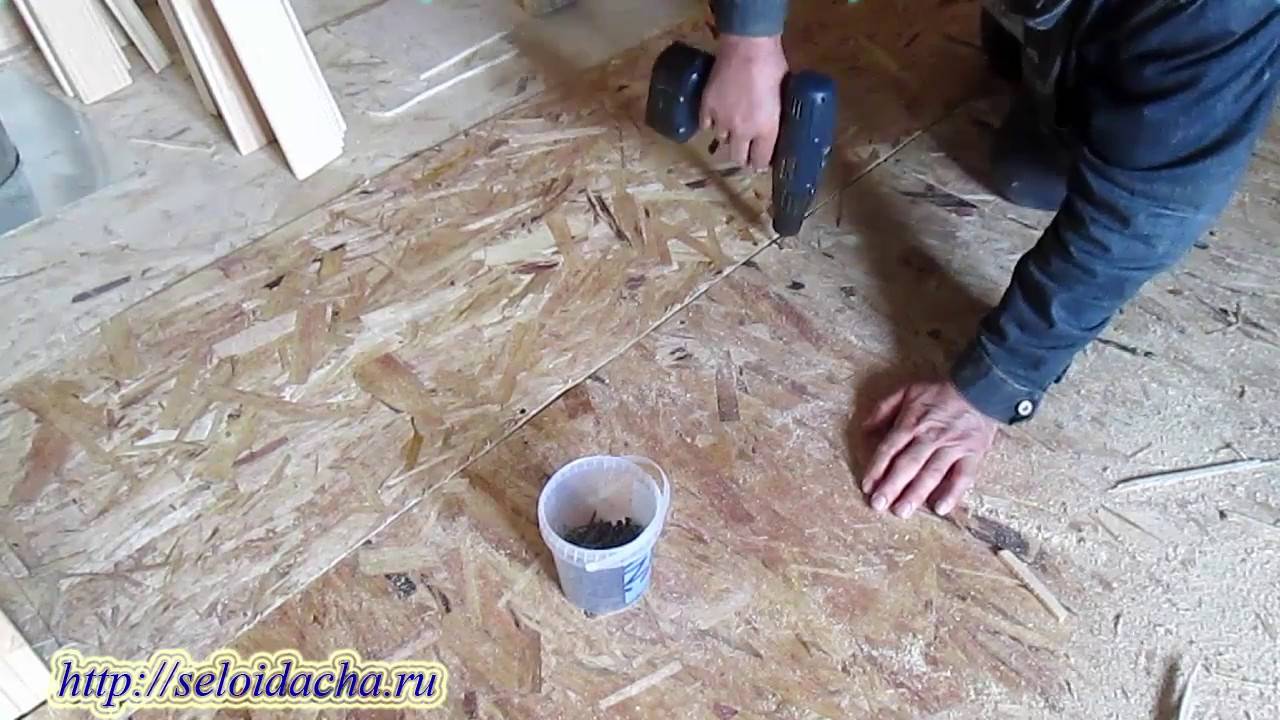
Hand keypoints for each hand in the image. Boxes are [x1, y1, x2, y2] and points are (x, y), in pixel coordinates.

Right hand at [700, 34, 787, 170]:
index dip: (760, 163)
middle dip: (742, 157)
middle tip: (745, 151)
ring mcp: (722, 120)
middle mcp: (743, 131)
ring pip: (721, 140)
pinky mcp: (706, 107)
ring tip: (731, 128)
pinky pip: (706, 124)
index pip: (760, 161)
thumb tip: (777, 119)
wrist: (747, 46)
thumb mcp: (785, 93)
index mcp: (767, 130)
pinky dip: (711, 123)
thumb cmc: (773, 65)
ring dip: (727, 137)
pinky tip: (716, 118)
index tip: (761, 160)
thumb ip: (777, 113)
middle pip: (738, 158)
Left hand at [860, 380, 996, 518]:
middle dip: (891, 486)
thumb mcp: (907, 391)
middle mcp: (930, 436)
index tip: (867, 486)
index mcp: (912, 422)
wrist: (980, 389)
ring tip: (902, 511)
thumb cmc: (940, 393)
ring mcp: (953, 446)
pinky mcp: (973, 454)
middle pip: (908, 464)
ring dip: (916, 494)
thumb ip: (883, 408)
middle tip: (878, 505)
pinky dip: (953, 493)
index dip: (877, 468)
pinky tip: (940, 508)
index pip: (890, 448)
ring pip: (932, 473)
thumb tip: (864, 428)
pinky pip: (963, 476)